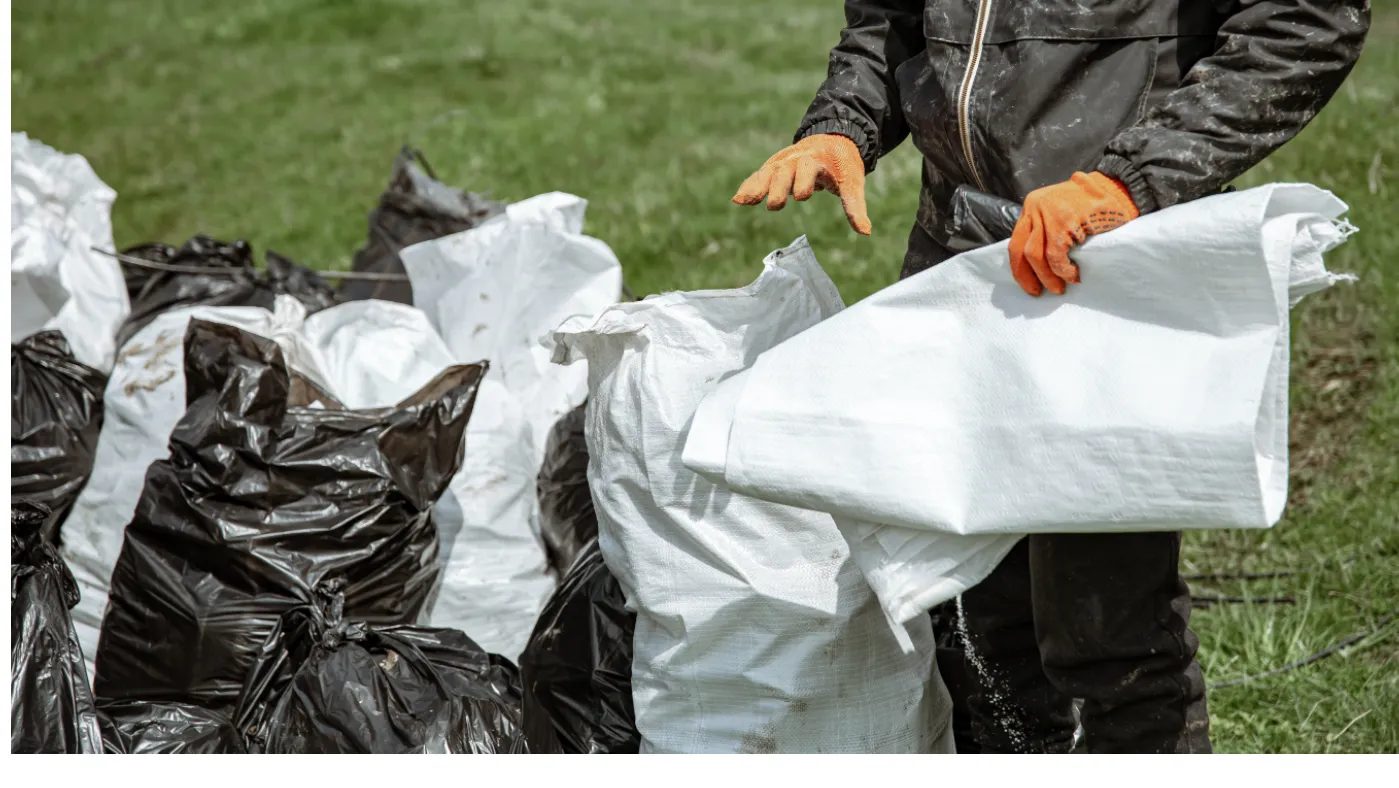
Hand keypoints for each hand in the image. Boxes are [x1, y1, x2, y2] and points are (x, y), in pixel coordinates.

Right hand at [732, 134, 871, 234]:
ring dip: (756, 187)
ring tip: (744, 201)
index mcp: (818, 159)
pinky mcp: (774, 167)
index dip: (804, 182)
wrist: (832, 140)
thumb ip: (855, 207)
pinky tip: (737, 200)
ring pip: (767, 172)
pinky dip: (749, 186)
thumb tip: (865, 232)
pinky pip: (759, 176)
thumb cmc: (843, 165)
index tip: (802, 196)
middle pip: (784, 170)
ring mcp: (783, 162)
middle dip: (779, 186)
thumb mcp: (852, 183)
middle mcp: (797, 158)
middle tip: (775, 205)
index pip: (808, 168)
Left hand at [1008, 171, 1138, 295]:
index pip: (1016, 241)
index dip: (1020, 267)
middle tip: (1038, 292)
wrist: (1118, 189)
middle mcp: (1034, 207)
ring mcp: (1048, 214)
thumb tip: (1036, 266)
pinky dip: (1063, 270)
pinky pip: (1055, 255)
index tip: (1028, 283)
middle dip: (1027, 276)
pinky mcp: (1063, 221)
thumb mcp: (1059, 212)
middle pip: (1019, 249)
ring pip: (1034, 255)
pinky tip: (1073, 276)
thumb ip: (1044, 230)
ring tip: (1059, 288)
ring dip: (1046, 277)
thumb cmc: (1092, 206)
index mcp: (1031, 206)